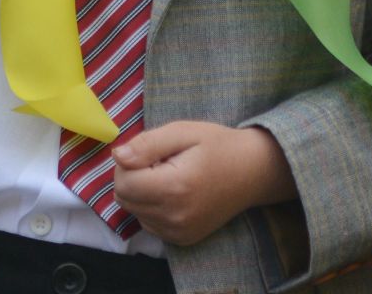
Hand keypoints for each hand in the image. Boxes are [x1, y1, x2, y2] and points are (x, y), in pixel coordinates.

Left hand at [111, 121, 298, 246]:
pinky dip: (153, 208)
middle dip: (133, 177)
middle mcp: (174, 216)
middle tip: (161, 162)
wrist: (254, 171)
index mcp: (174, 187)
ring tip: (170, 176)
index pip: (122, 181)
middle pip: (124, 198)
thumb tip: (117, 156)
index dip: (130, 162)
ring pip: (134, 212)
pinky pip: (149, 224)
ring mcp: (178, 232)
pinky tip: (175, 193)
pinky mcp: (182, 240)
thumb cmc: (219, 145)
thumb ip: (148, 143)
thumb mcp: (185, 132)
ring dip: (142, 193)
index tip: (152, 151)